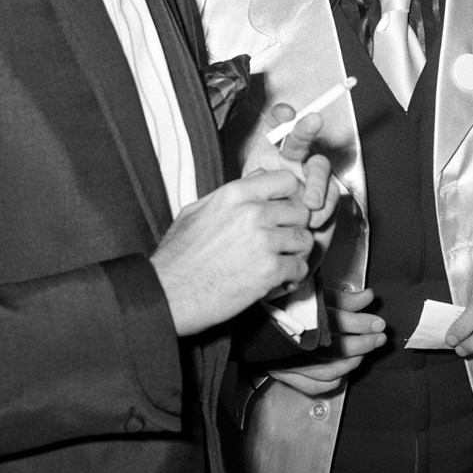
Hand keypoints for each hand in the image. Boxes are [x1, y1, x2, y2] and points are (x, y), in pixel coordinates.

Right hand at [151, 169, 314, 335]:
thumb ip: (232, 192)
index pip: (287, 181)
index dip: (293, 196)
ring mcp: (264, 241)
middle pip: (301, 211)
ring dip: (297, 253)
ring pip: (304, 240)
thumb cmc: (178, 257)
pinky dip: (295, 276)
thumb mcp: (197, 210)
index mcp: (236, 194)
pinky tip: (282, 281)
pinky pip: (300, 267)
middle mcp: (253, 213)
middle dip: (296, 227)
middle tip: (287, 241)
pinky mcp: (269, 270)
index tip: (289, 210)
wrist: (168, 294)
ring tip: (285, 262)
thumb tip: (258, 177)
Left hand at [247, 104, 338, 230]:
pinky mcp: (328, 197)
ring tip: (310, 204)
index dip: (281, 117)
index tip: (285, 112)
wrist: (274, 252)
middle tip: (313, 121)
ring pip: (320, 166)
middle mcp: (293, 162)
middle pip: (300, 139)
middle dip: (306, 128)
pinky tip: (315, 220)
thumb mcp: (246, 201)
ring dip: (318, 182)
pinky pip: (331, 195)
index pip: (274, 129)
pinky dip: (324, 208)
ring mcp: (312, 178)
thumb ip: (252, 181)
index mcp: (270, 156)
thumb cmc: (258, 223)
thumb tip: (261, 170)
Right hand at [268, 288, 386, 395]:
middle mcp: (293, 340)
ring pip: (327, 370)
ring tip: (364, 353)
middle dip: (363, 343)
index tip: (379, 323)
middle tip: (380, 337)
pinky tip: (344, 371)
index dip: (362, 323)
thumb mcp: (315, 295)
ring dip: (351, 362)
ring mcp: (287, 361)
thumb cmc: (286, 303)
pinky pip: (314, 386)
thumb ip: (343, 299)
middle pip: (335, 347)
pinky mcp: (283, 374)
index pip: (338, 321)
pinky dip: (333, 380)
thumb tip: (369, 297)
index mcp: (300, 314)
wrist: (252, 320)